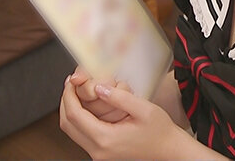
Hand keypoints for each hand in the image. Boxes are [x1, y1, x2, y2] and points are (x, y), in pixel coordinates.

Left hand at [59, 75, 184, 158]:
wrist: (169, 150)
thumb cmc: (161, 132)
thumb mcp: (144, 109)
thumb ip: (120, 97)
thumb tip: (99, 88)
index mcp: (106, 139)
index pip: (75, 116)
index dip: (68, 96)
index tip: (71, 81)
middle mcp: (98, 150)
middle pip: (67, 125)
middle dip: (65, 102)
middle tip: (70, 84)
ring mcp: (98, 154)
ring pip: (72, 132)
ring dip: (71, 110)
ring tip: (77, 92)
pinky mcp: (102, 153)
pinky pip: (81, 135)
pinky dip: (79, 119)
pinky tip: (87, 106)